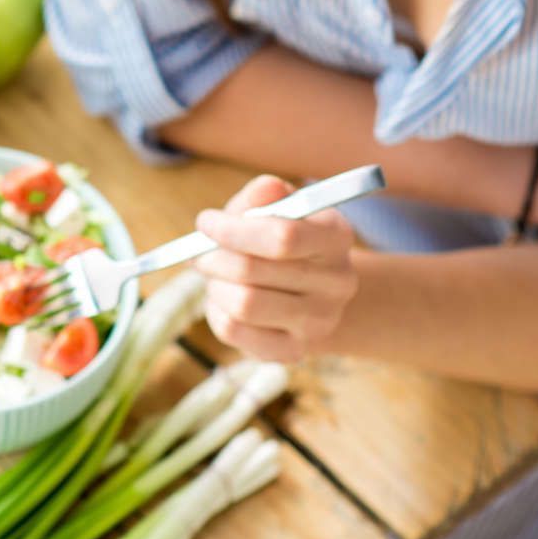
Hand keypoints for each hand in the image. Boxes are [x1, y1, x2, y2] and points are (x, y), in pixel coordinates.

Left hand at [194, 174, 357, 362]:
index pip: (283, 237)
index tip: (205, 222)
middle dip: (214, 257)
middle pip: (254, 271)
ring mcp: (320, 322)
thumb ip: (265, 194)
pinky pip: (236, 332)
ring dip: (216, 285)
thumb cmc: (283, 239)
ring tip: (216, 275)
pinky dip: (218, 312)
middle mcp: (338, 282)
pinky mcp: (295, 351)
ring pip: (243, 304)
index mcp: (336, 237)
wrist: (308, 290)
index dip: (234, 229)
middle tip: (199, 251)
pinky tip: (225, 300)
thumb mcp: (276, 207)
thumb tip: (267, 187)